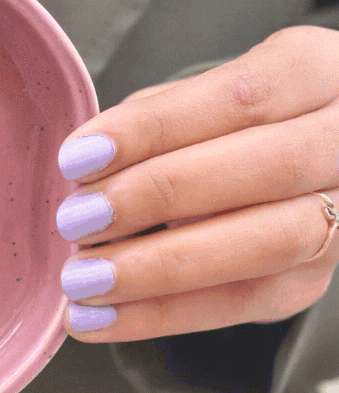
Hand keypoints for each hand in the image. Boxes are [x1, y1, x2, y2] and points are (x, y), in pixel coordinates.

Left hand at [55, 25, 338, 340]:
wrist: (301, 168)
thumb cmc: (236, 123)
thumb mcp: (208, 94)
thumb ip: (159, 117)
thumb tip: (87, 161)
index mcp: (318, 72)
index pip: (242, 96)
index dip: (158, 128)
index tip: (79, 156)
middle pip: (270, 167)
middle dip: (160, 196)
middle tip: (78, 220)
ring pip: (269, 243)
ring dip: (161, 269)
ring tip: (81, 280)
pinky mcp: (313, 281)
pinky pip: (242, 303)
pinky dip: (161, 316)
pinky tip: (98, 319)